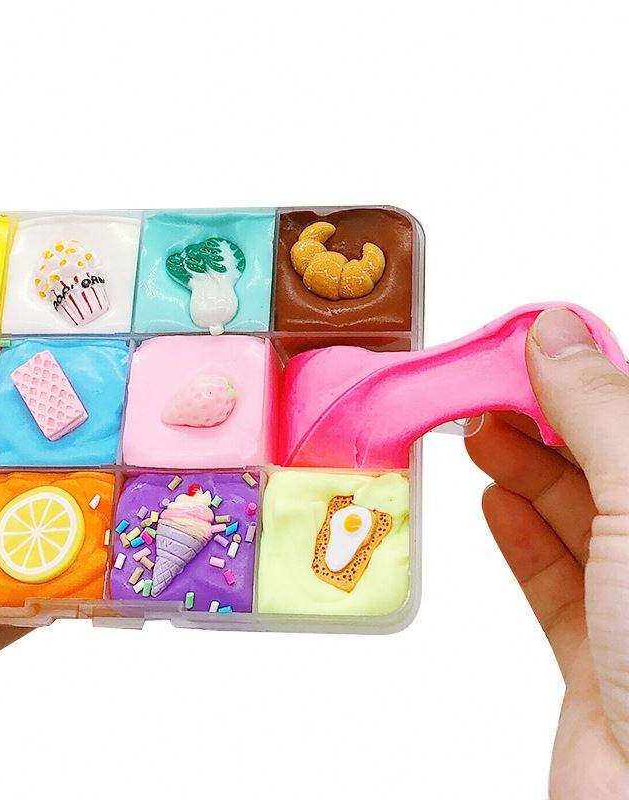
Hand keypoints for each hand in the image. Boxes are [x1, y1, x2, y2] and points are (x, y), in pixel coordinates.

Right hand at [466, 308, 628, 798]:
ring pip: (577, 519)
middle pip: (609, 466)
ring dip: (523, 469)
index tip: (530, 345)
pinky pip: (553, 579)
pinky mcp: (596, 658)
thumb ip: (599, 411)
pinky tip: (494, 498)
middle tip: (485, 387)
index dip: (589, 376)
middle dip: (546, 420)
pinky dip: (517, 533)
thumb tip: (558, 330)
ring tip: (480, 432)